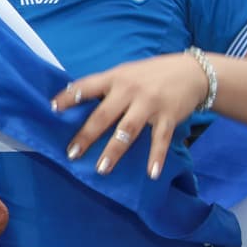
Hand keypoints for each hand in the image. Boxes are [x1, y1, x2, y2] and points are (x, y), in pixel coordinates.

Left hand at [53, 53, 207, 179]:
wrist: (193, 72)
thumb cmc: (150, 74)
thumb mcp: (125, 73)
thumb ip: (105, 87)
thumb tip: (76, 100)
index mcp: (115, 78)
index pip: (87, 86)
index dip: (69, 97)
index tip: (53, 108)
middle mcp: (129, 90)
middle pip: (103, 115)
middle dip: (87, 135)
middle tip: (72, 154)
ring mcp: (149, 104)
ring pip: (128, 130)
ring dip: (114, 151)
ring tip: (101, 168)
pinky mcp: (168, 117)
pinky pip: (160, 140)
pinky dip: (156, 157)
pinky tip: (151, 173)